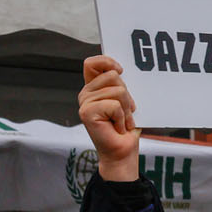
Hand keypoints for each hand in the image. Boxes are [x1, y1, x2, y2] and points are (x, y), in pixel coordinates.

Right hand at [78, 55, 139, 180]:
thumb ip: (120, 84)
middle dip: (127, 94)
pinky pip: (115, 105)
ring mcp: (84, 103)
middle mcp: (86, 93)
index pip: (92, 63)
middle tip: (125, 111)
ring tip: (121, 120)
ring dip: (126, 108)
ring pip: (118, 90)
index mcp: (94, 88)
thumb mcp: (126, 100)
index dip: (107, 61)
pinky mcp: (87, 112)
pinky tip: (117, 126)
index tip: (120, 70)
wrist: (123, 150)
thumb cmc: (125, 126)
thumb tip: (122, 70)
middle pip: (113, 75)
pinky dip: (122, 117)